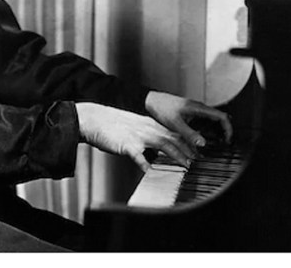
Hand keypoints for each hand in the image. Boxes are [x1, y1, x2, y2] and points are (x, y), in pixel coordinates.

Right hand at [76, 102, 196, 171]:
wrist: (92, 118)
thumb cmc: (109, 124)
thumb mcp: (132, 126)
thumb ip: (145, 135)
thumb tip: (156, 147)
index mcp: (148, 124)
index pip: (173, 133)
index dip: (187, 143)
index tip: (197, 152)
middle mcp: (146, 128)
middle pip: (173, 138)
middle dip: (188, 150)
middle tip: (198, 162)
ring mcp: (137, 136)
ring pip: (163, 144)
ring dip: (177, 155)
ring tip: (186, 166)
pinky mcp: (126, 144)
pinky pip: (139, 156)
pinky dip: (147, 164)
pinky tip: (152, 172)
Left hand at [144, 91, 232, 148]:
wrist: (149, 100)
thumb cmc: (160, 108)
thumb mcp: (175, 123)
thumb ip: (189, 134)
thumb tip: (202, 143)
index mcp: (199, 108)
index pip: (222, 116)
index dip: (228, 129)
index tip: (228, 139)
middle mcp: (198, 108)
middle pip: (219, 119)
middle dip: (224, 131)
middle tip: (223, 144)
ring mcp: (194, 110)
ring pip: (211, 120)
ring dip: (215, 131)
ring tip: (214, 144)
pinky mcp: (188, 113)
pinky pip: (202, 121)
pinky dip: (206, 130)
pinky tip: (201, 138)